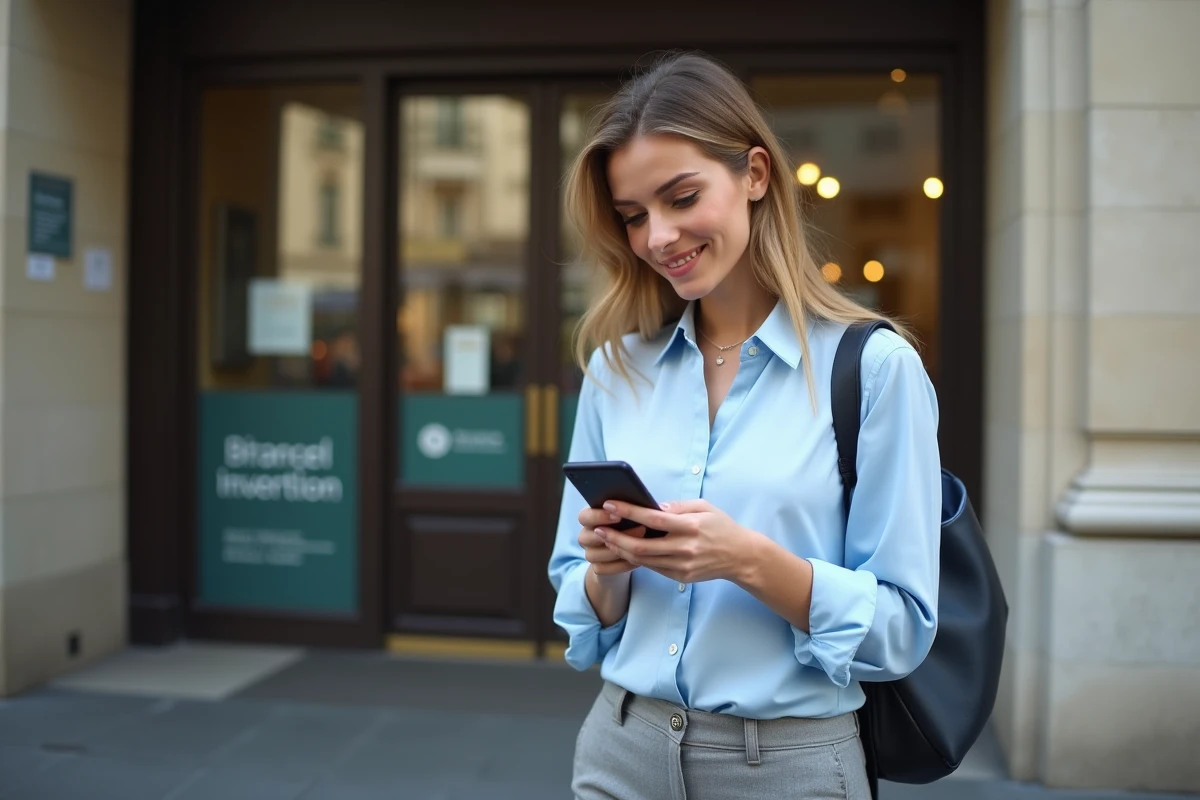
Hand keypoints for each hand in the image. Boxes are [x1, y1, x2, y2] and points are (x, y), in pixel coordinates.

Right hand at [577, 506, 644, 576]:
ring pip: (594, 555)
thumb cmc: (631, 525)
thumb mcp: (630, 515)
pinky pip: (604, 569)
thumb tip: (645, 504)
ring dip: (618, 550)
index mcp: (589, 519)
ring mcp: (590, 553)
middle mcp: (585, 536)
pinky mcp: (597, 568)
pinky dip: (622, 565)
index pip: (584, 517)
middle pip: (585, 537)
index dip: (599, 517)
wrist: (629, 550)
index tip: (619, 515)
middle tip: (640, 529)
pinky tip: (638, 560)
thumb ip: (629, 509)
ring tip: (643, 545)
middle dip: (612, 535)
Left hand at [595, 499, 760, 584]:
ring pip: (643, 560)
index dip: (628, 512)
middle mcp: (685, 548)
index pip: (652, 519)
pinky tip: (624, 549)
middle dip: (615, 536)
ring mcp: (682, 565)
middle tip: (598, 527)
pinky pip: (652, 567)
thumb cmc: (721, 526)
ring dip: (620, 549)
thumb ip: (677, 506)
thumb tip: (650, 506)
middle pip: (641, 545)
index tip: (610, 504)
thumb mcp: (703, 507)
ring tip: (606, 538)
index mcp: (690, 527)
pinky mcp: (681, 577)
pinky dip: (635, 559)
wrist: (741, 556)